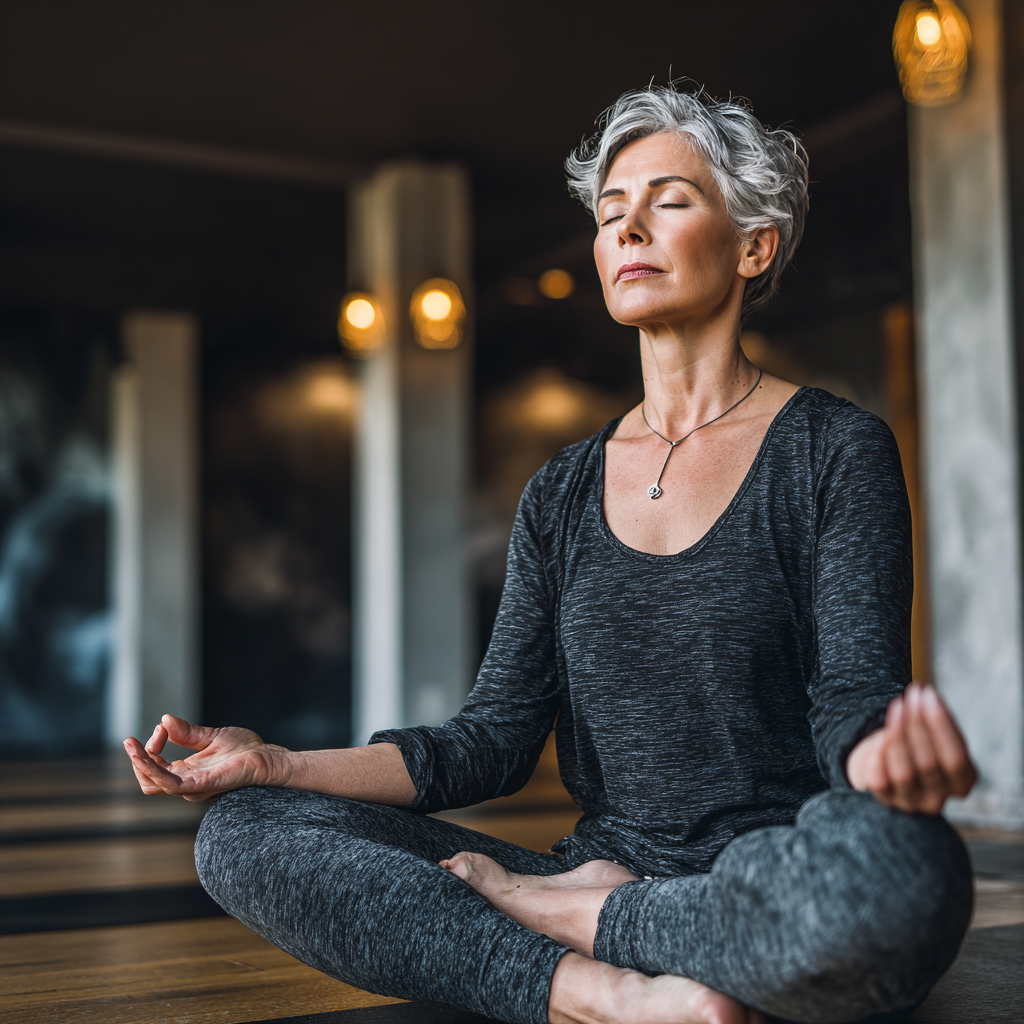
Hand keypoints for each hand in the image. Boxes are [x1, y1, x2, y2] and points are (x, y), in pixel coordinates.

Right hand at [123, 714, 291, 800]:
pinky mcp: (201, 785)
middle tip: (145, 737)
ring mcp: (192, 786)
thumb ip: (187, 732)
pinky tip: (146, 754)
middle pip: (147, 780)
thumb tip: (164, 720)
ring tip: (133, 746)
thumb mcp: (211, 736)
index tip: (161, 728)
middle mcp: (186, 781)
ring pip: (152, 784)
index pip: (154, 767)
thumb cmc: (245, 749)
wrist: (267, 757)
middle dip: (138, 758)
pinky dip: (153, 769)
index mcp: (186, 771)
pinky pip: (169, 783)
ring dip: (139, 764)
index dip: (148, 748)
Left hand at [846, 683, 976, 813]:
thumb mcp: (937, 733)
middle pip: (928, 762)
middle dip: (917, 723)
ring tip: (897, 706)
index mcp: (963, 782)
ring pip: (903, 772)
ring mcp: (912, 803)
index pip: (955, 758)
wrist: (892, 763)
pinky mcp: (886, 801)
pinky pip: (879, 780)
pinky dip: (878, 755)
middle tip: (910, 694)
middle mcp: (939, 798)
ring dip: (897, 734)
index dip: (941, 725)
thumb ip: (938, 720)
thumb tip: (927, 697)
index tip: (928, 693)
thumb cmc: (921, 742)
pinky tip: (878, 735)